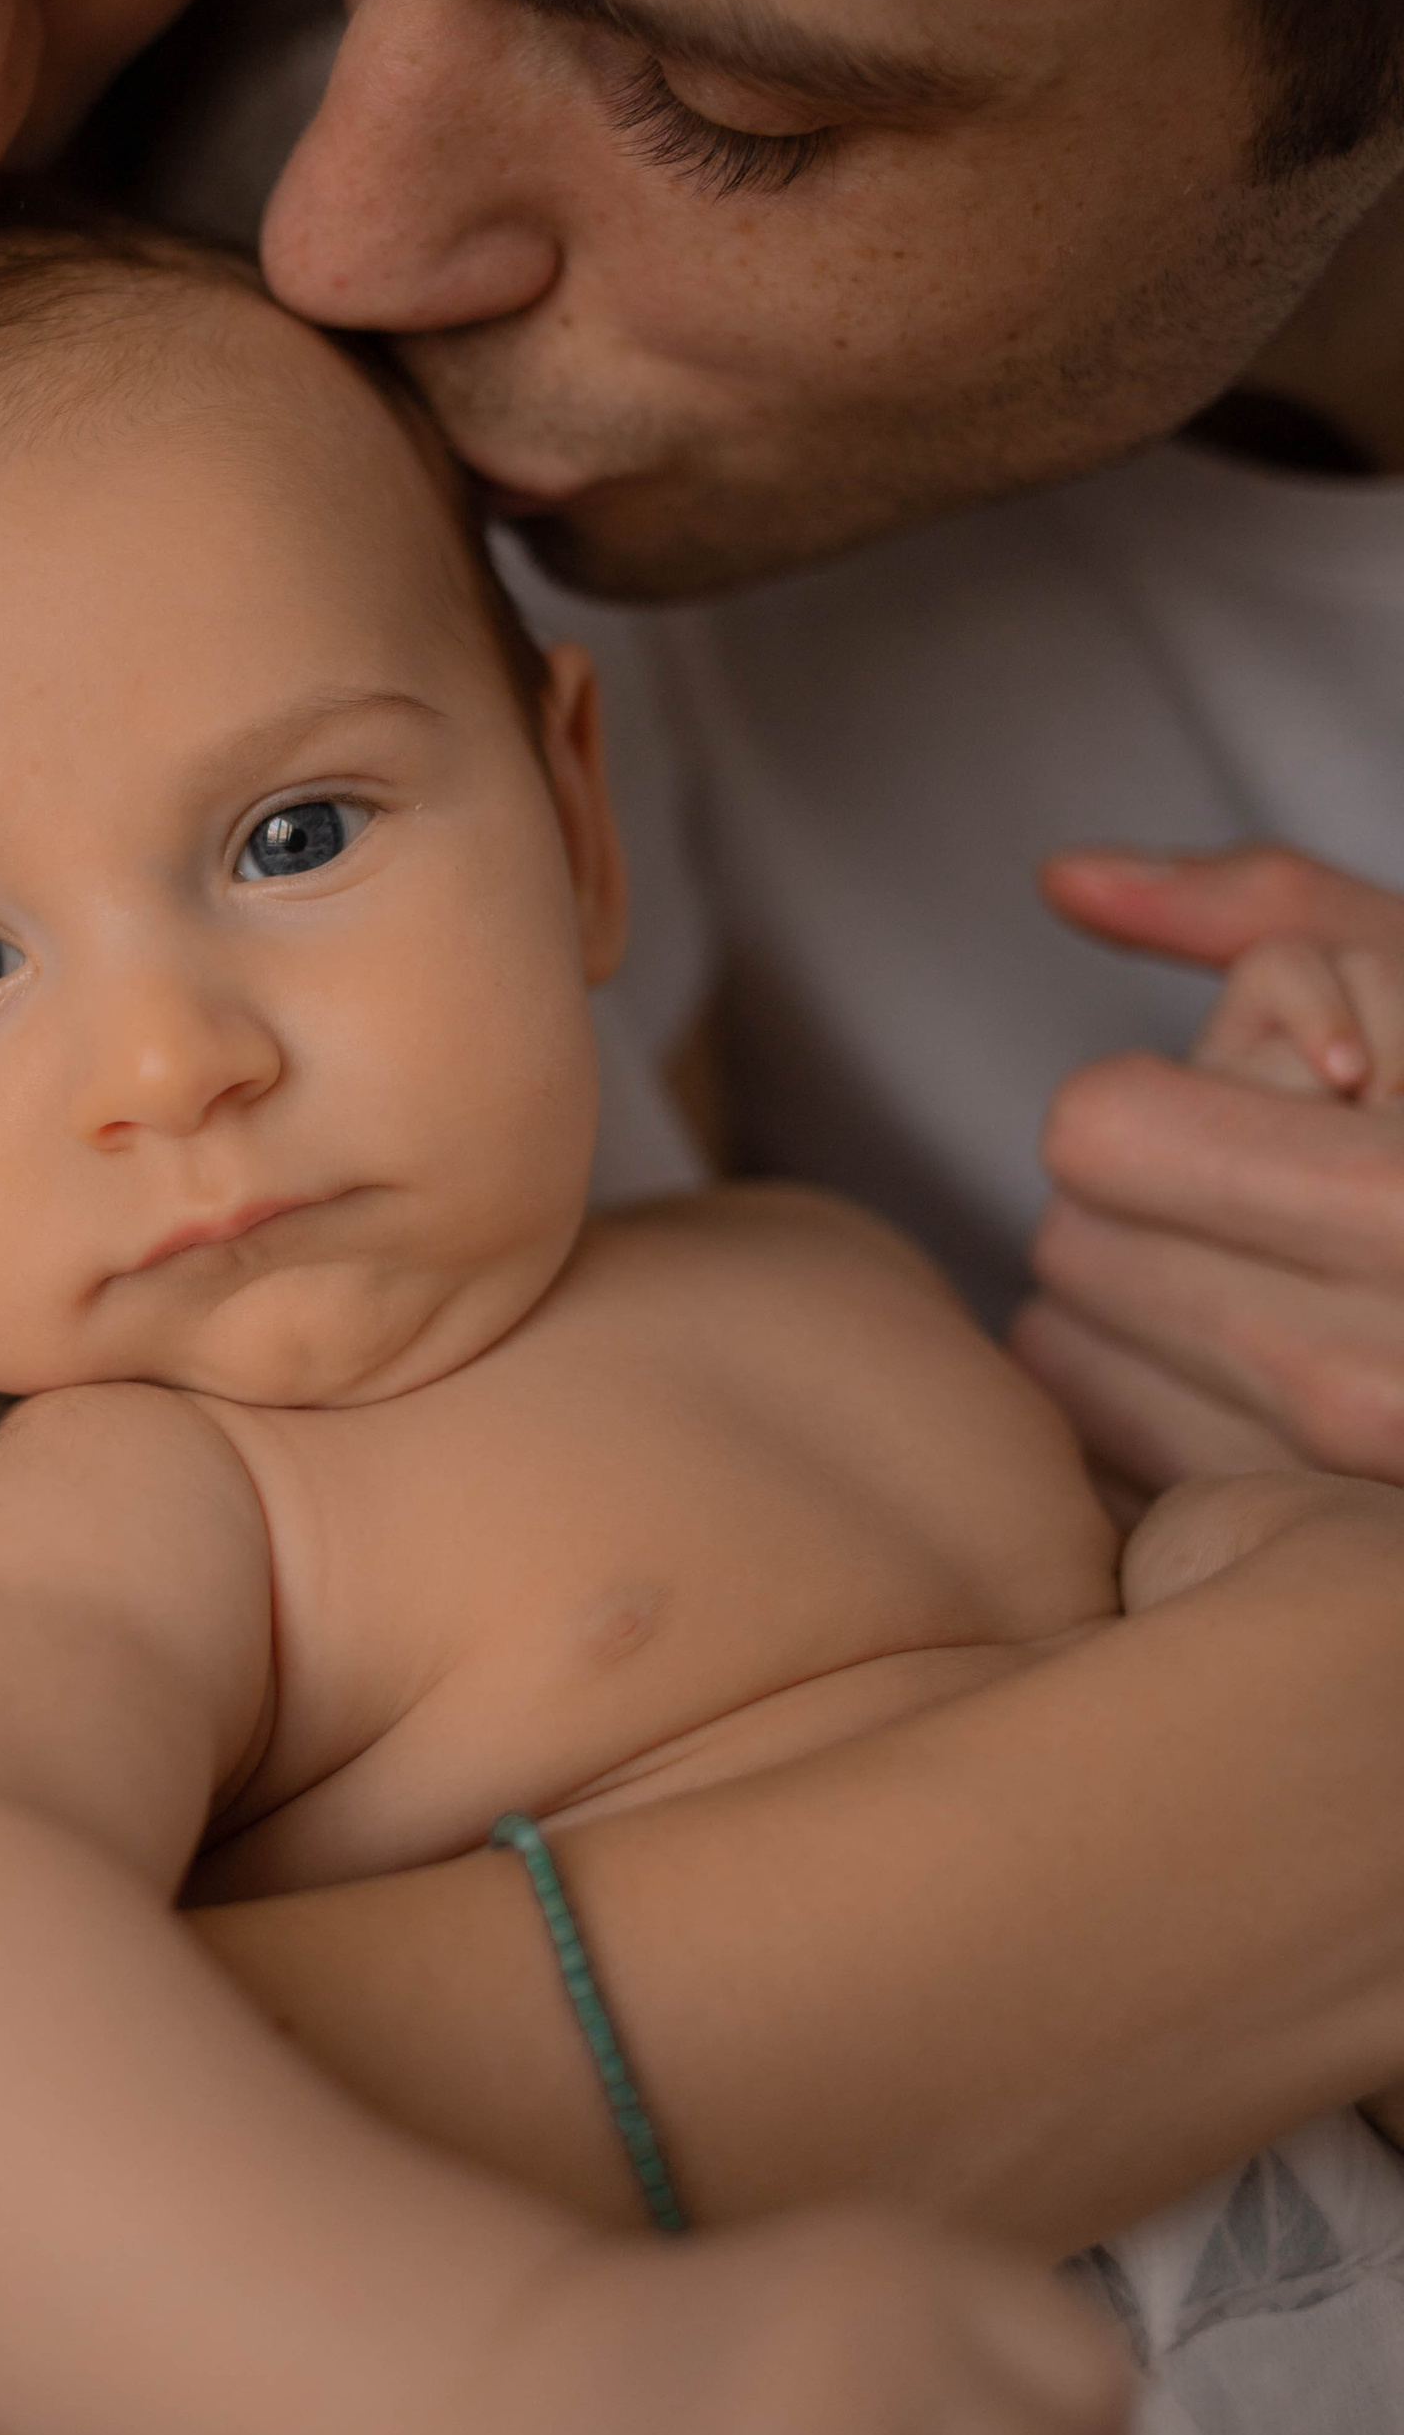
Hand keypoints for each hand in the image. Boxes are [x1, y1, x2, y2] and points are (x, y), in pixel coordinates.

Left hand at [1013, 846, 1403, 1490]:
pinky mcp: (1313, 1556)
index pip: (1103, 1131)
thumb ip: (1269, 920)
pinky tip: (1278, 1375)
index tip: (1255, 1106)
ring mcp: (1338, 1499)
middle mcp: (1370, 1384)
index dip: (1164, 1095)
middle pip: (1071, 1250)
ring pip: (1069, 1367)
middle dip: (1148, 1201)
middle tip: (1280, 1194)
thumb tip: (1064, 878)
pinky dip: (1163, 1417)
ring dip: (1136, 1314)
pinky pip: (1118, 1469)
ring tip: (1289, 1281)